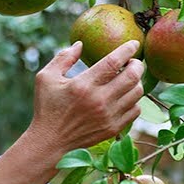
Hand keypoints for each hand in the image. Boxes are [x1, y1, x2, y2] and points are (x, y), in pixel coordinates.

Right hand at [30, 40, 144, 154]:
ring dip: (137, 82)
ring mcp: (108, 116)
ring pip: (137, 93)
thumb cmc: (47, 106)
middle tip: (133, 62)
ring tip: (129, 78)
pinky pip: (135, 110)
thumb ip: (63, 58)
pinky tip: (125, 96)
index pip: (113, 62)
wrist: (50, 140)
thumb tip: (80, 44)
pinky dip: (134, 100)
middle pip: (132, 77)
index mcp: (83, 85)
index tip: (134, 44)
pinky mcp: (113, 128)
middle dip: (137, 65)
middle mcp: (99, 101)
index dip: (127, 50)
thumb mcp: (46, 78)